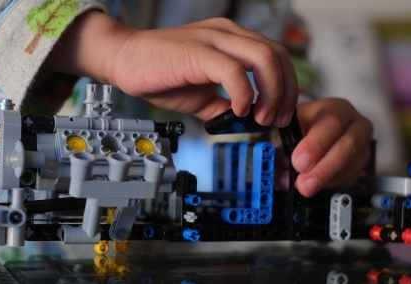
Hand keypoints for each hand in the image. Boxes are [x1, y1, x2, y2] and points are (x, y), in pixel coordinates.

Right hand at [45, 10, 297, 126]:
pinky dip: (244, 93)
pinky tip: (239, 110)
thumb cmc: (160, 74)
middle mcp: (228, 34)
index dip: (286, 88)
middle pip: (278, 56)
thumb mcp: (202, 97)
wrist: (124, 60)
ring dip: (271, 93)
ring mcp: (214, 39)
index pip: (276, 58)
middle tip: (276, 120)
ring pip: (264, 57)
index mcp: (232, 41)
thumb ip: (225, 105)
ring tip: (262, 117)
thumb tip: (246, 122)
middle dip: (286, 92)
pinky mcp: (198, 52)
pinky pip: (233, 70)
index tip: (281, 114)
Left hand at [279, 98, 372, 196]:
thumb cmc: (300, 127)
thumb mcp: (287, 127)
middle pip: (348, 147)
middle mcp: (356, 125)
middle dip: (324, 169)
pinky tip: (316, 186)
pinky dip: (331, 186)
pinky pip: (350, 180)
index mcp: (336, 109)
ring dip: (326, 181)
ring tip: (304, 188)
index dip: (315, 145)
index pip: (331, 124)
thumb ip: (283, 145)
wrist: (313, 131)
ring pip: (351, 167)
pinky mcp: (361, 166)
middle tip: (304, 184)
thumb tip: (282, 170)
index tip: (299, 162)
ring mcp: (362, 147)